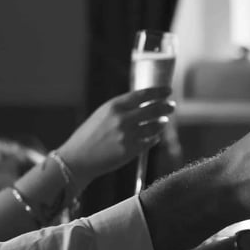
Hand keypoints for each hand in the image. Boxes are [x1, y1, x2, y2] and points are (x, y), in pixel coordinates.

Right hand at [55, 88, 175, 185]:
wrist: (77, 159)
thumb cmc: (89, 136)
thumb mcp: (102, 115)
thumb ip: (122, 109)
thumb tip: (145, 104)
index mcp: (114, 106)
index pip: (142, 95)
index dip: (158, 92)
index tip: (168, 90)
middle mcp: (122, 119)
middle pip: (153, 110)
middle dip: (165, 107)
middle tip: (172, 106)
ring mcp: (127, 135)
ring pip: (154, 127)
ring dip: (161, 123)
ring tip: (163, 122)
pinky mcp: (131, 150)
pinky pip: (150, 141)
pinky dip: (154, 138)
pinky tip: (155, 136)